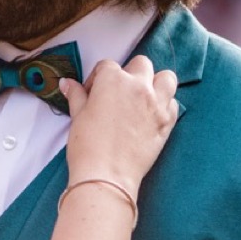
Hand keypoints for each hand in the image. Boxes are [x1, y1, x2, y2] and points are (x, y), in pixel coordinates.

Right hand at [59, 56, 178, 196]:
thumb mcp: (78, 116)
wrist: (106, 175)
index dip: (97, 78)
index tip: (93, 92)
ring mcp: (156, 103)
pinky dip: (165, 105)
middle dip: (129, 73)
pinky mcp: (167, 122)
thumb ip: (76, 95)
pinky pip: (173, 103)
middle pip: (141, 64)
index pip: (107, 66)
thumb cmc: (89, 146)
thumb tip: (67, 84)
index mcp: (113, 79)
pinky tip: (151, 114)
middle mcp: (138, 86)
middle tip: (118, 91)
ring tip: (143, 95)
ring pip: (166, 78)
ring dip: (156, 82)